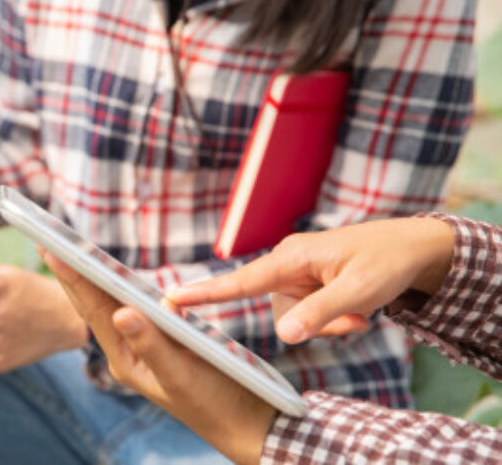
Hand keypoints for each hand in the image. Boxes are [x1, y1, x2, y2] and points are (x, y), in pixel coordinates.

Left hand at [38, 247, 274, 464]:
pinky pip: (136, 309)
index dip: (73, 277)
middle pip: (95, 306)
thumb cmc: (215, 402)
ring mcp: (143, 347)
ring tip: (69, 251)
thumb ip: (152, 344)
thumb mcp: (181, 374)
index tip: (51, 248)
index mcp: (125, 360)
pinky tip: (113, 275)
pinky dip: (123, 289)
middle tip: (46, 241)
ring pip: (112, 306)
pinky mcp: (162, 343)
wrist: (244, 423)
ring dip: (93, 279)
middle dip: (72, 274)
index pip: (94, 311)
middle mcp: (128, 352)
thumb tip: (122, 312)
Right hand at [169, 218, 455, 343]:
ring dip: (329, 323)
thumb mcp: (360, 291)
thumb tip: (284, 335)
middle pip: (281, 313)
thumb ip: (320, 313)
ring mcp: (297, 276)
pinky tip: (359, 309)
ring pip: (297, 318)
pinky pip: (309, 314)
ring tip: (363, 310)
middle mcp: (287, 265)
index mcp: (291, 258)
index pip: (239, 281)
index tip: (169, 300)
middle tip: (357, 321)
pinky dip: (333, 319)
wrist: (414, 247)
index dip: (204, 294)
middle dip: (317, 324)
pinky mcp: (307, 284)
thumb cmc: (387, 262)